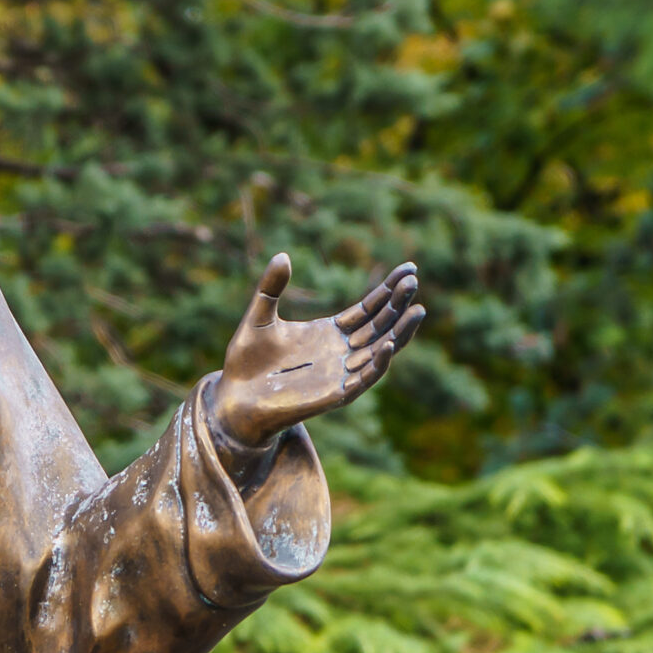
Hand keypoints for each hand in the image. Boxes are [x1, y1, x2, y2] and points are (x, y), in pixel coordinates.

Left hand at [208, 253, 423, 448]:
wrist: (234, 397)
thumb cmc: (246, 360)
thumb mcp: (259, 316)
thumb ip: (271, 287)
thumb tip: (282, 254)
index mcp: (330, 332)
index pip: (368, 309)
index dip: (388, 290)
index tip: (408, 269)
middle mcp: (341, 352)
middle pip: (380, 325)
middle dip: (397, 304)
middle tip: (413, 280)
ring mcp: (341, 373)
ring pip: (380, 350)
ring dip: (399, 332)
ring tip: (417, 310)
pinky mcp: (335, 394)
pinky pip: (363, 378)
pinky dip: (377, 363)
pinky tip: (388, 344)